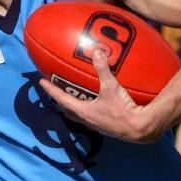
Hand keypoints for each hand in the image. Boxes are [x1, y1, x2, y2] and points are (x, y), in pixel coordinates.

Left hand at [39, 48, 166, 142]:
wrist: (139, 129)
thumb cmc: (123, 110)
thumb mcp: (111, 87)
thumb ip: (103, 69)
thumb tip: (97, 51)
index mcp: (83, 112)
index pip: (62, 99)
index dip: (51, 90)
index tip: (41, 82)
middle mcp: (87, 120)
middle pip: (67, 110)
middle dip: (60, 100)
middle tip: (55, 91)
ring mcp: (96, 125)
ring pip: (78, 115)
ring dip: (73, 107)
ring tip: (72, 97)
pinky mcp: (105, 127)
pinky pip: (91, 117)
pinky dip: (87, 109)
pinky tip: (94, 104)